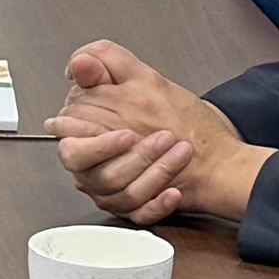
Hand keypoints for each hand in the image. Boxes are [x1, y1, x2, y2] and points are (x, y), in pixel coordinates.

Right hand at [47, 39, 261, 223]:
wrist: (204, 145)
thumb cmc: (170, 116)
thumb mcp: (141, 79)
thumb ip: (106, 64)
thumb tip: (79, 62)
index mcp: (87, 142)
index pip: (74, 152)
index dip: (98, 146)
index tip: (126, 135)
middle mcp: (96, 172)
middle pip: (103, 176)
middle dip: (136, 157)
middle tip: (164, 138)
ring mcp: (116, 193)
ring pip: (125, 195)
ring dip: (157, 173)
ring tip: (182, 152)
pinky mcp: (137, 209)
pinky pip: (143, 215)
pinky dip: (159, 204)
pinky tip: (174, 191)